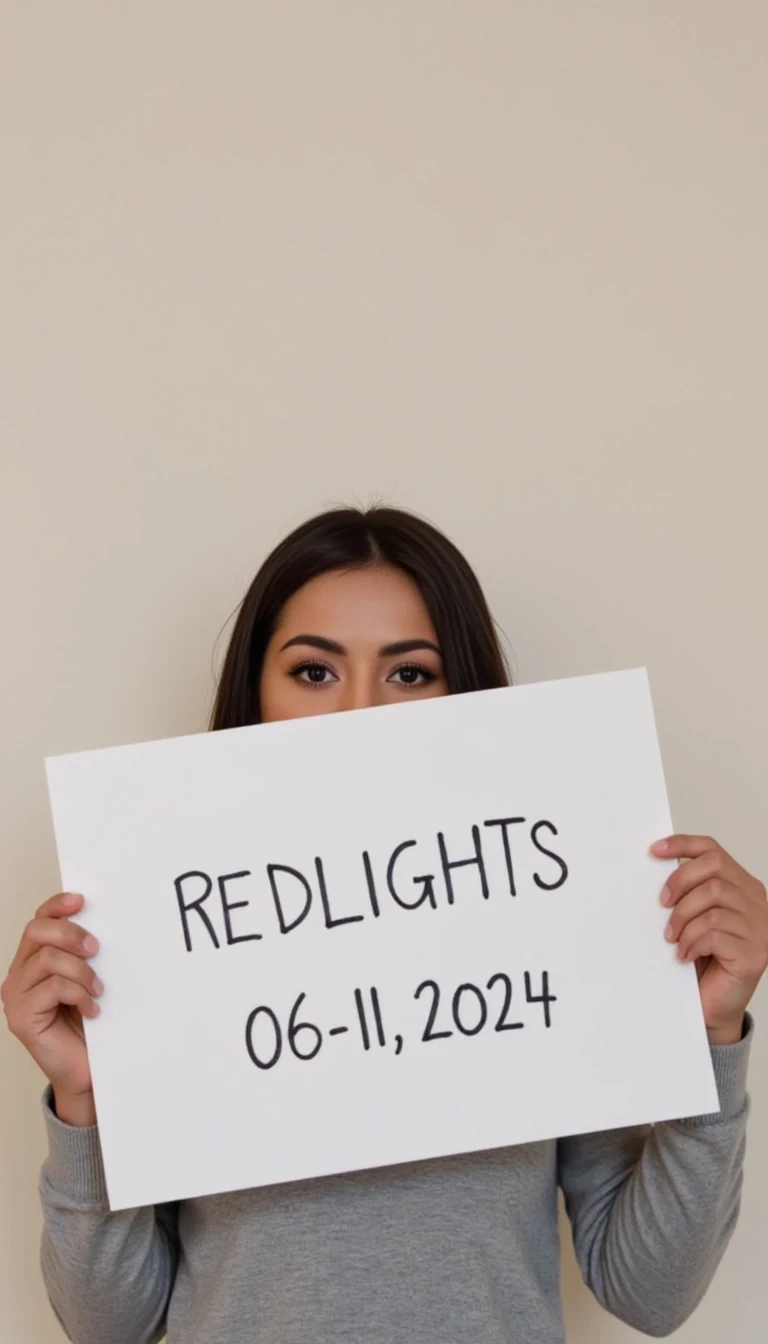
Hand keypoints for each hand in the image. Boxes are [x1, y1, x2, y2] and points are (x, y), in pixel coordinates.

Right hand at [1, 892, 101, 1123]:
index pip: (38, 920)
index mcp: (32, 959)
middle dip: (72, 934)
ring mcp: (15, 996)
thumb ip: (84, 955)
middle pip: (38, 931)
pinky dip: (79, 994)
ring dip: (81, 971)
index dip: (57, 905)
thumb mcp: (88, 980)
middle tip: (96, 950)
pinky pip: (53, 988)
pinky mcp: (20, 1017)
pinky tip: (92, 1010)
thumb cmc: (89, 1024)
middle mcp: (18, 974)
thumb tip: (103, 923)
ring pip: (49, 959)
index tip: (82, 901)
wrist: (85, 1070)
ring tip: (98, 990)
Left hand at [652, 835, 767, 1043]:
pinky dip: (691, 943)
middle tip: (662, 905)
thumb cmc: (702, 958)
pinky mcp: (754, 953)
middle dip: (679, 883)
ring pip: (712, 901)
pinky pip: (714, 933)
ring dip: (683, 920)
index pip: (713, 850)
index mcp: (741, 885)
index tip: (654, 850)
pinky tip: (685, 956)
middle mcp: (755, 901)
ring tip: (673, 939)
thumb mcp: (694, 917)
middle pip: (713, 869)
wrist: (714, 1004)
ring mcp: (759, 926)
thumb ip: (687, 892)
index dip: (683, 844)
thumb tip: (653, 865)